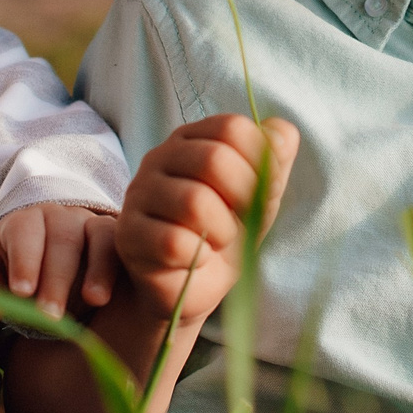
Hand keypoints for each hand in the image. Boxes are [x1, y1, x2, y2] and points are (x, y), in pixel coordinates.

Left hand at [0, 202, 118, 323]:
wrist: (50, 254)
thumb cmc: (20, 268)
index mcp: (25, 222)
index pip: (23, 232)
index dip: (24, 260)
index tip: (21, 292)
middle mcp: (61, 216)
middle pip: (62, 238)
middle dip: (56, 278)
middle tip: (50, 316)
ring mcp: (93, 223)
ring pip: (99, 236)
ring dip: (98, 269)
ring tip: (94, 301)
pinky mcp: (119, 237)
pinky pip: (125, 244)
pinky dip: (122, 266)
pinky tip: (118, 293)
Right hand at [116, 114, 299, 323]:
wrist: (193, 284)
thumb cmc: (225, 230)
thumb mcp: (260, 194)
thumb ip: (275, 160)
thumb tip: (283, 133)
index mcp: (193, 138)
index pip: (232, 128)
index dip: (260, 162)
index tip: (260, 191)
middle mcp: (160, 157)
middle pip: (214, 159)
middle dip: (243, 197)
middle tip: (241, 221)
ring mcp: (140, 193)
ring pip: (194, 202)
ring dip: (222, 231)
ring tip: (219, 241)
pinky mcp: (129, 234)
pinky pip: (174, 242)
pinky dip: (198, 256)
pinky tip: (196, 259)